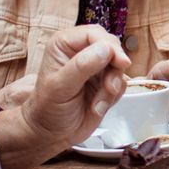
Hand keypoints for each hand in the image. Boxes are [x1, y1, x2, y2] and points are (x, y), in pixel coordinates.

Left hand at [0, 25, 130, 168]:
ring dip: (112, 87)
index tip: (120, 62)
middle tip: (108, 87)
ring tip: (97, 103)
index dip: (110, 46)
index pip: (95, 34)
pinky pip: (121, 83)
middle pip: (112, 47)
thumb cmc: (47, 109)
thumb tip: (105, 49)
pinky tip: (97, 106)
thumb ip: (81, 66)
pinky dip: (112, 97)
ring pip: (119, 67)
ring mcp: (95, 67)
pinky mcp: (105, 82)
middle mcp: (82, 51)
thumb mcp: (60, 87)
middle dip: (114, 69)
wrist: (51, 134)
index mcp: (65, 44)